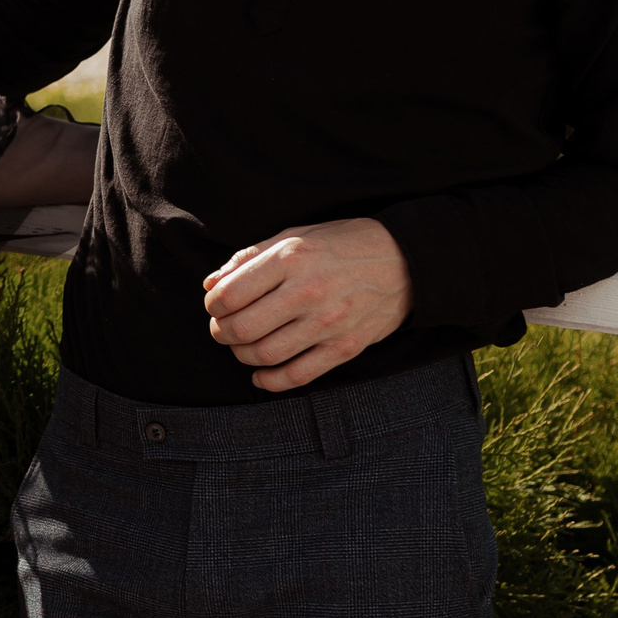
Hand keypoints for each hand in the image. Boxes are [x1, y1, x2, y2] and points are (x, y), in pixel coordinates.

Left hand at [203, 217, 411, 391]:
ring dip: (242, 356)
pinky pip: (298, 375)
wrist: (406, 261)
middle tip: (223, 329)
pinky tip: (260, 375)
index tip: (216, 306)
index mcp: (290, 258)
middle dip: (222, 333)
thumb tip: (212, 284)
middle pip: (243, 329)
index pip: (230, 295)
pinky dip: (271, 381)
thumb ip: (249, 258)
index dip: (213, 306)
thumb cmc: (343, 243)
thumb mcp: (294, 236)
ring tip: (242, 346)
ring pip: (266, 355)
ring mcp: (328, 323)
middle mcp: (308, 292)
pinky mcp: (345, 347)